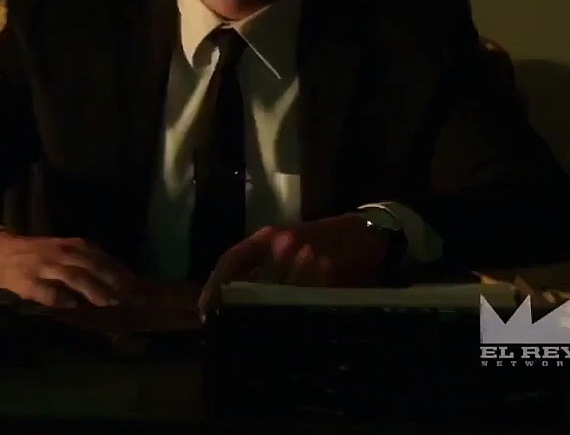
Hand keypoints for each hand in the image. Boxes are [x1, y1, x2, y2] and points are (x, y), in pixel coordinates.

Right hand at [0, 231, 142, 307]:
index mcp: (73, 246)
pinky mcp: (29, 282)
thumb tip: (119, 280)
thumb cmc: (39, 254)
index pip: (102, 259)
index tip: (140, 288)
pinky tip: (72, 306)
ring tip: (109, 303)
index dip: (122, 274)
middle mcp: (62, 254)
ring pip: (73, 277)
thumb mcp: (65, 251)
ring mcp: (45, 267)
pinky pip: (46, 291)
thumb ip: (88, 263)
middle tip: (133, 299)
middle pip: (93, 267)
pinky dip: (60, 298)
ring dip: (93, 290)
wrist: (0, 252)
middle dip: (114, 283)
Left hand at [197, 214, 389, 312]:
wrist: (364, 230)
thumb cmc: (319, 238)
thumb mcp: (284, 240)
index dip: (214, 286)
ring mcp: (306, 259)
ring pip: (275, 296)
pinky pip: (303, 301)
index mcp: (267, 236)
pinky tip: (284, 330)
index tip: (205, 311)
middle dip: (238, 308)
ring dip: (263, 318)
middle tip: (227, 331)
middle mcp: (282, 245)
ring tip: (251, 338)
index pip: (231, 260)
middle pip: (250, 284)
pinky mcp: (328, 275)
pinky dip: (291, 316)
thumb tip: (232, 296)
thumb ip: (260, 263)